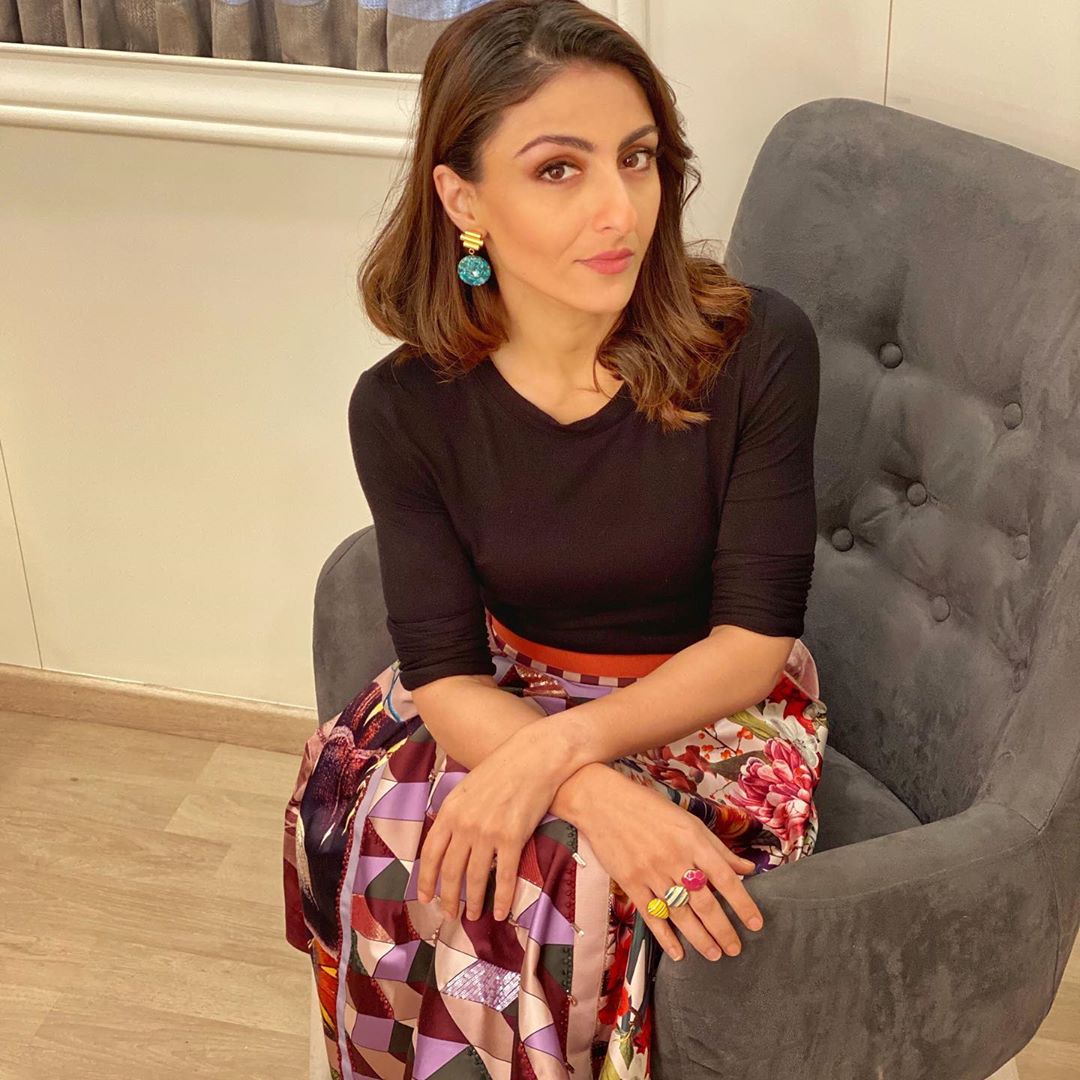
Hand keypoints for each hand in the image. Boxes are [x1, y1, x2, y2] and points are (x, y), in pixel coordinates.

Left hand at [416, 713, 564, 922]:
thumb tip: (447, 838)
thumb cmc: (502, 768)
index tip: (425, 898)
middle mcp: (464, 825)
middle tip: (449, 915)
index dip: (425, 880)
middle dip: (448, 898)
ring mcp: (488, 832)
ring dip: (473, 902)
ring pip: (475, 878)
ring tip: (472, 916)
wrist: (534, 757)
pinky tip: (501, 912)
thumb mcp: (467, 788)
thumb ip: (455, 813)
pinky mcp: (512, 838)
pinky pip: (505, 876)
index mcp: (450, 811)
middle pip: (450, 871)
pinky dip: (502, 898)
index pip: (430, 854)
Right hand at [575, 766, 762, 962]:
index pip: (725, 878)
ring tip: (714, 954)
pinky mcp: (630, 882)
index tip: (755, 923)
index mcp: (693, 841)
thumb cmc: (649, 808)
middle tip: (735, 949)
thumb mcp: (688, 821)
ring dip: (700, 938)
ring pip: (681, 913)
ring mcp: (651, 873)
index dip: (743, 903)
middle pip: (705, 902)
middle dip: (723, 930)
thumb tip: (747, 868)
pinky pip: (652, 915)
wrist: (603, 802)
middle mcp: (674, 859)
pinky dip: (666, 937)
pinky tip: (678, 952)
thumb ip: (718, 848)